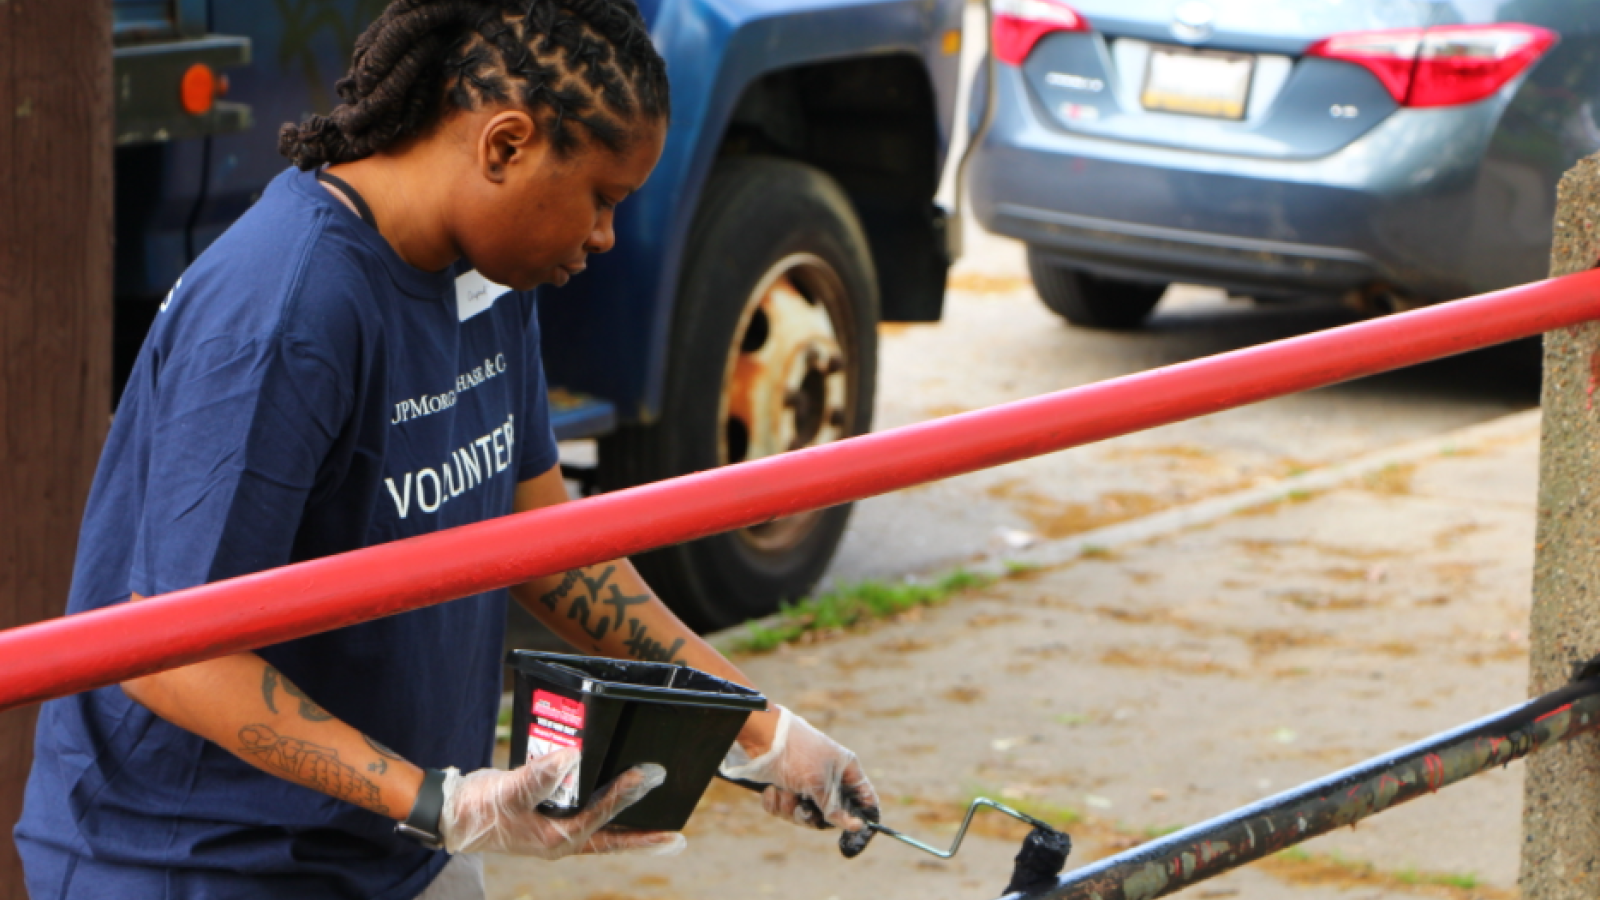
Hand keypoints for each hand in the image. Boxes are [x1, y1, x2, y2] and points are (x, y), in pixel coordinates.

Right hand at [438, 750, 685, 857]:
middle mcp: (561, 840)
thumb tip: (570, 757)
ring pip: (602, 832)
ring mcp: (556, 832)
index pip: (601, 815)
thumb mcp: (508, 791)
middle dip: (643, 838)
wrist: (450, 814)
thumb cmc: (476, 809)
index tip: (647, 776)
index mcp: (556, 838)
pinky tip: (614, 800)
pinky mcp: (549, 820)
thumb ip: (539, 776)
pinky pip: (586, 818)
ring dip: (629, 828)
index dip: (625, 795)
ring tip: (658, 826)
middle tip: (676, 839)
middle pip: (612, 839)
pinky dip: (605, 811)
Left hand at [720, 706, 879, 832]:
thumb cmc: (798, 754)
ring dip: (790, 808)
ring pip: (803, 813)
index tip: (856, 835)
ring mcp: (804, 783)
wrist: (762, 739)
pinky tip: (772, 789)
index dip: (863, 816)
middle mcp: (827, 778)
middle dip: (811, 815)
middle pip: (828, 815)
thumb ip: (834, 808)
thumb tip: (856, 827)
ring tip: (784, 792)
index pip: (864, 797)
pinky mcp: (783, 787)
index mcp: (845, 770)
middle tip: (803, 809)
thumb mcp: (819, 783)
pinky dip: (775, 802)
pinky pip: (783, 808)